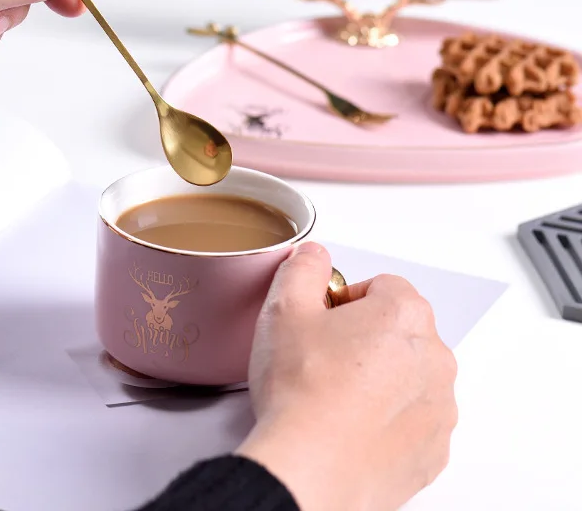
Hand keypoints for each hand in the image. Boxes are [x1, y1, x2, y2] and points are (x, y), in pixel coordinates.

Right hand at [237, 243, 457, 510]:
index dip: (344, 300)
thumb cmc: (302, 389)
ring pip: (407, 376)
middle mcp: (434, 358)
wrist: (310, 468)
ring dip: (379, 378)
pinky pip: (412, 421)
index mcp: (405, 314)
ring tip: (332, 396)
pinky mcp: (433, 451)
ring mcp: (439, 408)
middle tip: (322, 357)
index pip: (381, 285)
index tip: (322, 321)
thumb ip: (304, 267)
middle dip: (364, 336)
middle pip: (398, 329)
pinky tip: (348, 426)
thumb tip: (314, 257)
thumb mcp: (285, 306)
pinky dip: (386, 420)